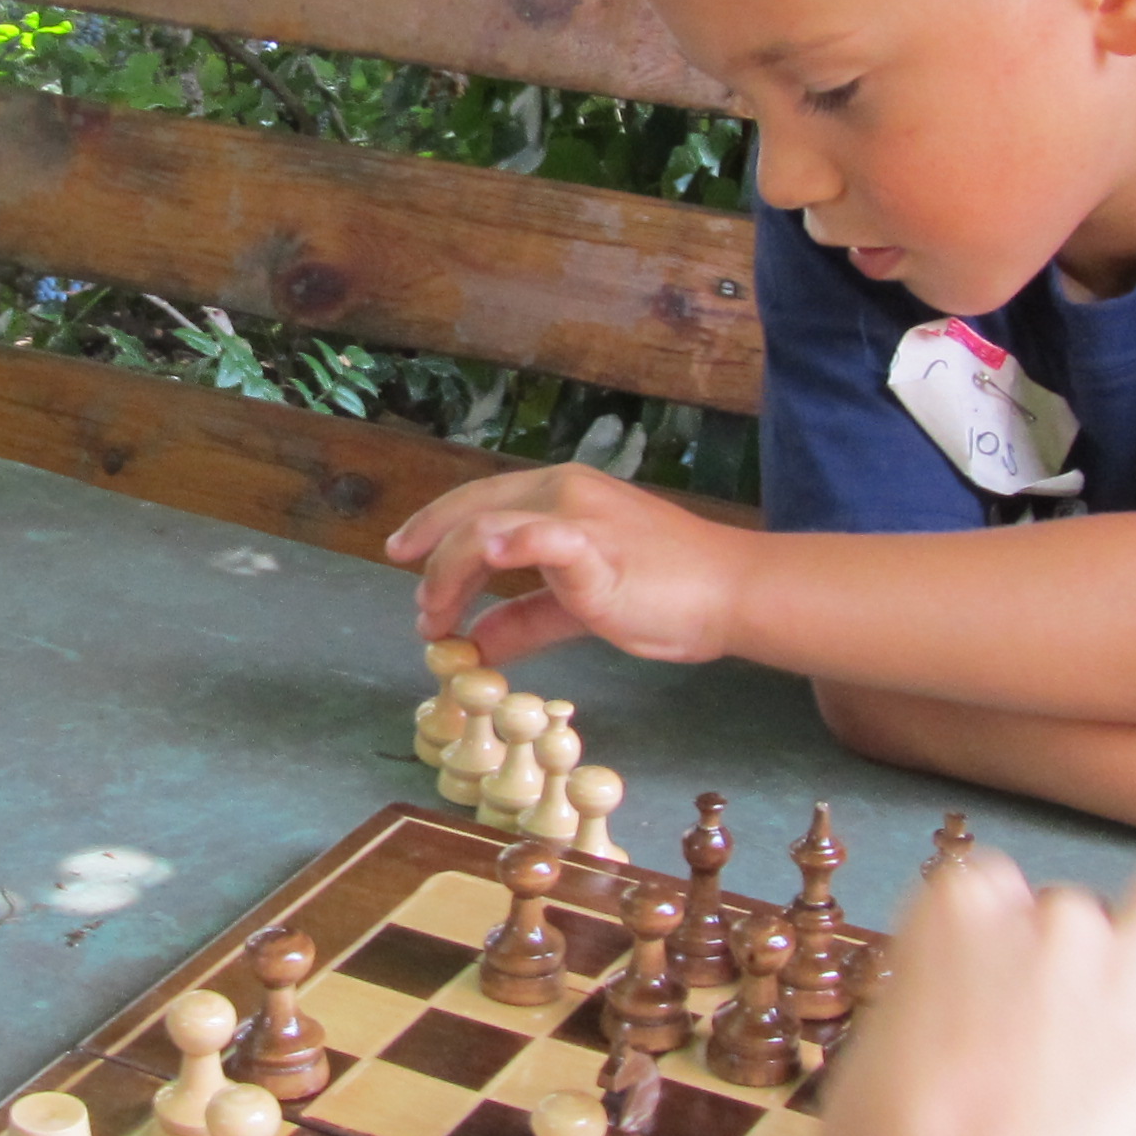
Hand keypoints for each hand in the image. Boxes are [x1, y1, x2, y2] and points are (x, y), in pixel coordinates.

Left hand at [381, 462, 749, 668]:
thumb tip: (477, 643)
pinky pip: (542, 538)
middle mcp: (563, 492)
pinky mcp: (597, 549)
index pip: (479, 501)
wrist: (732, 591)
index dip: (434, 527)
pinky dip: (507, 546)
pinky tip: (487, 557)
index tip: (403, 556)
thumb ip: (526, 619)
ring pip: (487, 529)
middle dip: (432, 562)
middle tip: (419, 612)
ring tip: (437, 620)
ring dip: (449, 576)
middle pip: (471, 513)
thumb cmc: (667, 594)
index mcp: (560, 494)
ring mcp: (579, 516)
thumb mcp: (578, 607)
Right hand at [820, 848, 1135, 1135]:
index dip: (981, 939)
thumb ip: (924, 1018)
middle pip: (1066, 907)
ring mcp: (1126, 974)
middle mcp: (1047, 922)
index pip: (978, 885)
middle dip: (1062, 958)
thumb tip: (941, 1032)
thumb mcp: (873, 1061)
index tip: (975, 989)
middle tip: (1049, 1032)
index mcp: (958, 913)